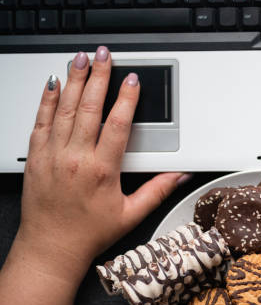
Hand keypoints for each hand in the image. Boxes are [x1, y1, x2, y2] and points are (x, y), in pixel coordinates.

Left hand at [14, 46, 187, 283]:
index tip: (132, 80)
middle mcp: (75, 158)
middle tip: (105, 55)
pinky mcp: (36, 158)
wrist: (51, 248)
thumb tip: (180, 175)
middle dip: (99, 77)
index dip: (126, 98)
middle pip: (89, 107)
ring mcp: (52, 155)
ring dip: (74, 81)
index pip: (117, 124)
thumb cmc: (88, 233)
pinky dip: (47, 101)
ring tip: (81, 59)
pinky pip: (40, 122)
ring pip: (63, 109)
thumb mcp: (131, 214)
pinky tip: (53, 84)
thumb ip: (158, 191)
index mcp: (102, 170)